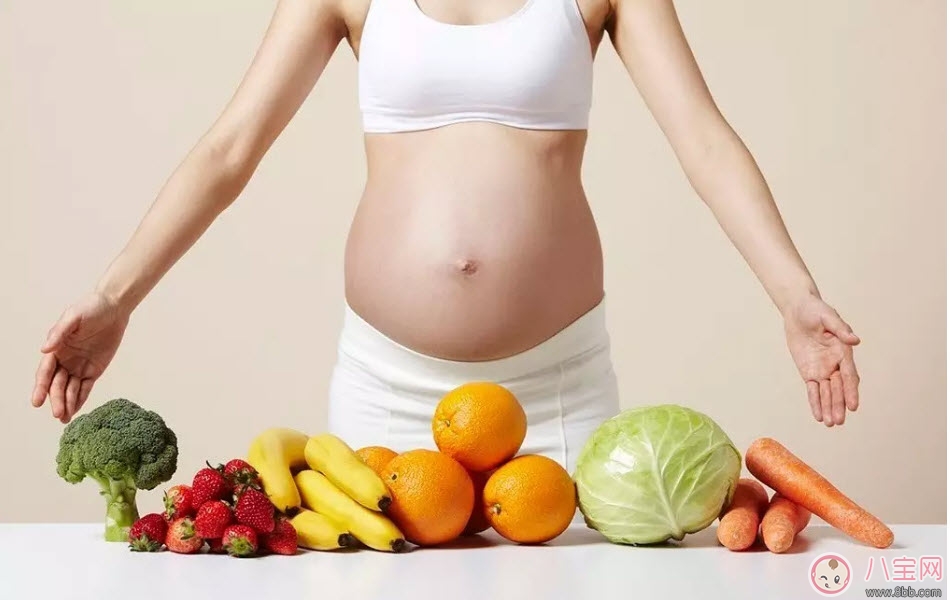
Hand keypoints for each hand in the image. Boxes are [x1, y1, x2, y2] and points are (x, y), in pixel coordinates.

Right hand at [31, 292, 129, 422]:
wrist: (114, 307)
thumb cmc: (91, 308)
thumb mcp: (73, 317)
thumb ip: (59, 332)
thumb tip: (44, 349)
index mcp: (56, 348)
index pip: (46, 371)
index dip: (41, 386)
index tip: (37, 401)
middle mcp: (64, 359)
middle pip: (57, 384)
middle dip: (56, 399)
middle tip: (57, 414)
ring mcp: (79, 366)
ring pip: (69, 389)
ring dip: (66, 403)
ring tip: (64, 418)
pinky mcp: (94, 370)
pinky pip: (85, 387)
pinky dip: (79, 399)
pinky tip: (74, 411)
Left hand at [783, 294, 860, 426]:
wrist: (798, 310)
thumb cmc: (815, 310)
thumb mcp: (827, 316)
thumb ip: (840, 328)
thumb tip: (855, 340)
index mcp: (843, 351)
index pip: (849, 375)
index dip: (851, 391)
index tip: (853, 406)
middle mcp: (835, 363)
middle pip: (838, 388)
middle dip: (838, 404)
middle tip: (839, 421)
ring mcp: (822, 369)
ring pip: (827, 392)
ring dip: (828, 407)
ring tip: (831, 424)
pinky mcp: (809, 371)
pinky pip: (813, 390)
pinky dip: (815, 402)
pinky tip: (818, 416)